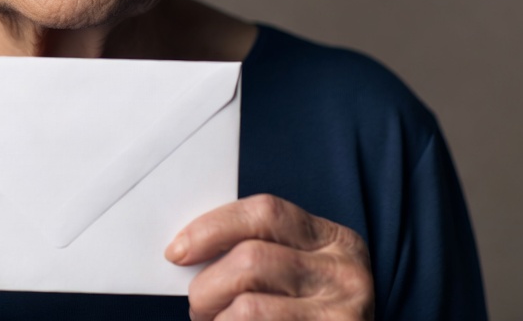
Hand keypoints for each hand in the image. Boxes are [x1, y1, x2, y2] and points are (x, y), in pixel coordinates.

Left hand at [166, 194, 372, 320]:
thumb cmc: (311, 314)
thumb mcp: (302, 274)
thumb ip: (262, 253)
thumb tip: (190, 251)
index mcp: (334, 240)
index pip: (265, 212)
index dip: (212, 227)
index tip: (177, 250)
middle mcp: (345, 274)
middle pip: (250, 261)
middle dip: (206, 287)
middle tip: (199, 306)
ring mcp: (342, 316)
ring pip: (247, 308)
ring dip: (215, 320)